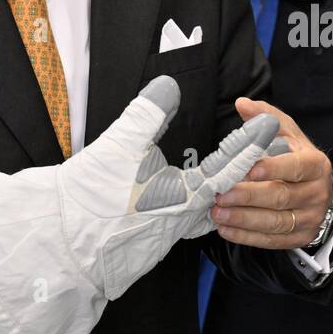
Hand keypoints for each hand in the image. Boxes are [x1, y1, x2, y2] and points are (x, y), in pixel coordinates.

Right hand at [57, 75, 279, 298]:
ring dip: (227, 188)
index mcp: (186, 197)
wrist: (61, 248)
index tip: (271, 122)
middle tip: (268, 146)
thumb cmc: (91, 198)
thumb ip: (147, 113)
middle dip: (251, 169)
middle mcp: (186, 220)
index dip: (251, 141)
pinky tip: (196, 198)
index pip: (231, 165)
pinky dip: (203, 204)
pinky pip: (191, 221)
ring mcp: (170, 234)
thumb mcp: (119, 146)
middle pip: (232, 191)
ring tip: (238, 168)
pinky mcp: (153, 242)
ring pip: (212, 209)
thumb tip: (168, 85)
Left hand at [211, 98, 332, 249]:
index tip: (250, 170)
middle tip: (222, 194)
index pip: (297, 167)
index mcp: (316, 164)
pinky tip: (226, 229)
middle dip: (248, 197)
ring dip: (243, 219)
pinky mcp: (300, 237)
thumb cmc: (297, 159)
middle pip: (281, 197)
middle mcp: (317, 193)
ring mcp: (310, 218)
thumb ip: (267, 119)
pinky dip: (247, 236)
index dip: (275, 168)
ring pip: (275, 222)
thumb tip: (242, 104)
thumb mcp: (288, 135)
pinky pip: (272, 240)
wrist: (317, 190)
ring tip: (218, 213)